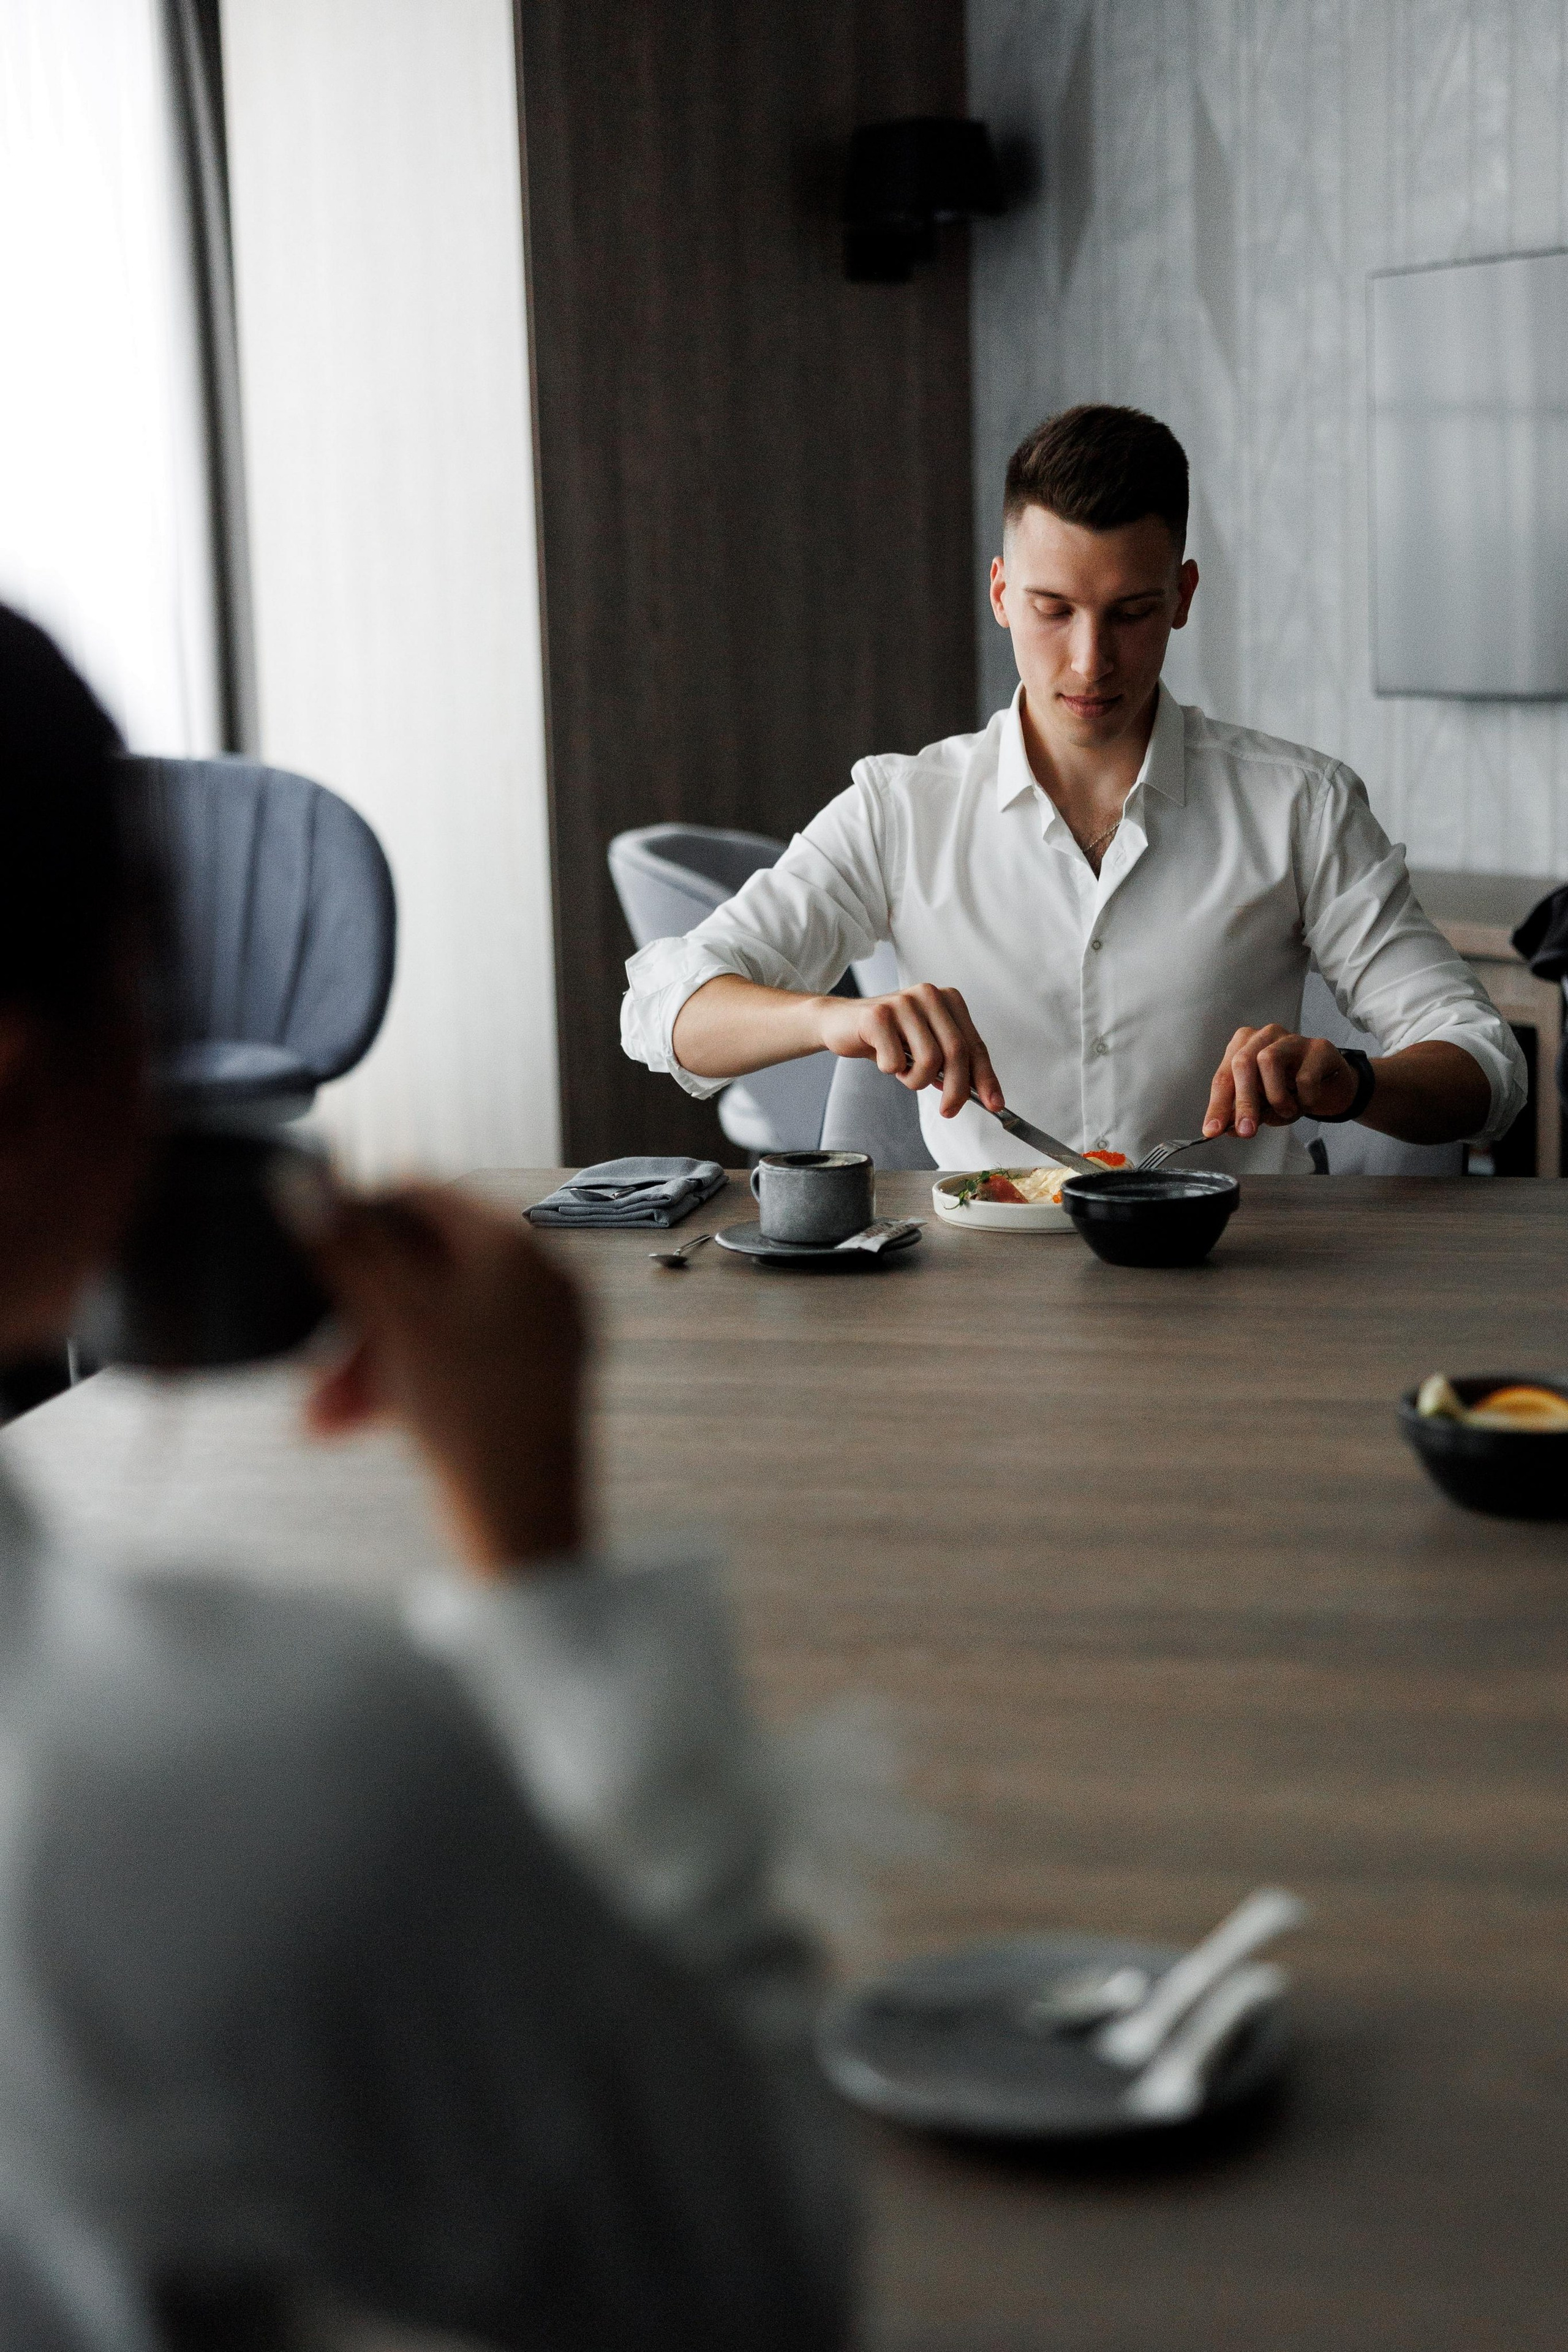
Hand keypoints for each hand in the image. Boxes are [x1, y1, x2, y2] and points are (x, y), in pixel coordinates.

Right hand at [279, 1171, 585, 1574]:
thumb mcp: (392, 1321)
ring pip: (433, 1321)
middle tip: (309, 1365)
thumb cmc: (466, 1416)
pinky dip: (406, 1380)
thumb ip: (345, 1247)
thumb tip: (299, 1180)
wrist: (524, 1522)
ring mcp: (544, 1327)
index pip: (420, 1194)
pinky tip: (355, 1422)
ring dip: (368, 1360)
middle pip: (421, 1269)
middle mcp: (540, 1274)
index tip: (307, 1251)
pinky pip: (460, 1356)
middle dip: (356, 1317)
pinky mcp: (537, 1375)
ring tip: (320, 1416)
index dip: (355, 1217)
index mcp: (513, 1243)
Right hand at [816, 983, 1002, 1116]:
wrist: (840, 1023)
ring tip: (902, 1071)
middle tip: (947, 1110)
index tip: (995, 1104)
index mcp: (948, 1000)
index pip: (975, 1045)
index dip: (986, 1078)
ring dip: (915, 1080)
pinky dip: (891, 1070)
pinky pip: (896, 1061)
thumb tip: (980, 1094)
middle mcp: (930, 995)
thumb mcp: (925, 1047)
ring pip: (929, 1060)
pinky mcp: (879, 1015)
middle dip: (955, 1090)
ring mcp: (904, 1002)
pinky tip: (882, 1058)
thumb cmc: (887, 1037)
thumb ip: (951, 1063)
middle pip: (956, 1053)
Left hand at [1203, 1025, 1359, 1138]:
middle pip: (1242, 1064)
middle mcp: (1263, 1036)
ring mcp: (1290, 1038)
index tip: (1212, 1131)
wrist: (1329, 1082)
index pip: (1223, 1078)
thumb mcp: (1263, 1104)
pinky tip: (1307, 1102)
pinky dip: (1303, 1099)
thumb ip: (1246, 1114)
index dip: (1217, 1106)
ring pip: (1269, 1061)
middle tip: (1247, 1131)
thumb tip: (1229, 1129)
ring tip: (1287, 1109)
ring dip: (1277, 1097)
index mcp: (1241, 1046)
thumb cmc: (1288, 1089)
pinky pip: (1304, 1077)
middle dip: (1243, 1102)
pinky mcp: (1318, 1047)